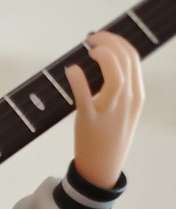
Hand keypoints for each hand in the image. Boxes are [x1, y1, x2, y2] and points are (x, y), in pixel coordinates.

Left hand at [66, 29, 144, 189]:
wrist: (102, 170)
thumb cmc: (110, 137)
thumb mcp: (125, 111)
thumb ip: (122, 88)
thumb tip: (108, 62)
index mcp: (137, 95)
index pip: (133, 58)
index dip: (117, 41)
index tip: (102, 38)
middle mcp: (128, 100)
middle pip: (124, 59)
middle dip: (108, 41)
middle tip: (90, 38)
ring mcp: (110, 111)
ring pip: (114, 73)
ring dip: (102, 54)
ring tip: (88, 49)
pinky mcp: (90, 121)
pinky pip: (85, 96)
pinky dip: (78, 79)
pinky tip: (71, 70)